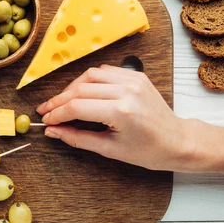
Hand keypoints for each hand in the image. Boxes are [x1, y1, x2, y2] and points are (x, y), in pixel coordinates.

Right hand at [36, 65, 194, 172]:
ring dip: (72, 87)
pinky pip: (105, 71)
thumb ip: (77, 138)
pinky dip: (90, 79)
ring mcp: (133, 80)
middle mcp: (126, 91)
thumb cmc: (148, 151)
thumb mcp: (109, 149)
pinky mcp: (136, 75)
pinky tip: (82, 90)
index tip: (45, 120)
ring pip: (90, 75)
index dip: (56, 113)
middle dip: (59, 100)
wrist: (178, 141)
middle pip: (80, 89)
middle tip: (46, 110)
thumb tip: (53, 131)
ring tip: (62, 101)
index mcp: (121, 112)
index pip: (77, 107)